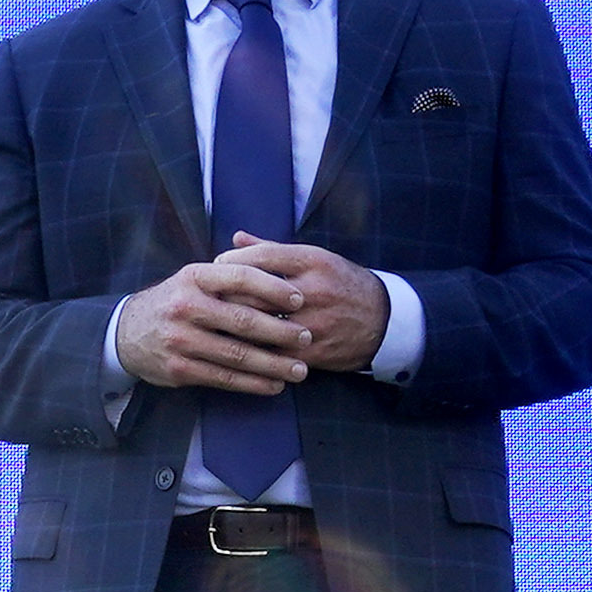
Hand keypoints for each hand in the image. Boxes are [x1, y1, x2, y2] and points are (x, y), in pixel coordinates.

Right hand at [115, 240, 379, 393]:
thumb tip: (282, 275)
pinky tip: (274, 385)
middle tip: (307, 338)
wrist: (126, 332)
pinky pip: (224, 378)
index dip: (274, 288)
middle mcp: (186, 306)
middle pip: (243, 320)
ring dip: (273, 365)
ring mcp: (181, 339)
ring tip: (300, 369)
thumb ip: (231, 277)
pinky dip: (253, 384)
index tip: (300, 299)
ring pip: (237, 355)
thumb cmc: (175, 302)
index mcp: (194, 277)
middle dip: (281, 331)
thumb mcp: (194, 280)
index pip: (241, 278)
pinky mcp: (180, 369)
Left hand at [219, 239, 387, 374]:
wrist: (384, 320)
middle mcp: (313, 290)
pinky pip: (274, 353)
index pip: (262, 257)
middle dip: (226, 295)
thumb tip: (236, 237)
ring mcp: (314, 323)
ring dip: (233, 327)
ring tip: (214, 322)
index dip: (233, 261)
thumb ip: (273, 249)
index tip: (216, 266)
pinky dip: (253, 351)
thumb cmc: (341, 283)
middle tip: (207, 297)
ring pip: (261, 326)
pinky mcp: (314, 352)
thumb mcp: (315, 258)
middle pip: (255, 293)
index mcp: (312, 262)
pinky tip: (236, 348)